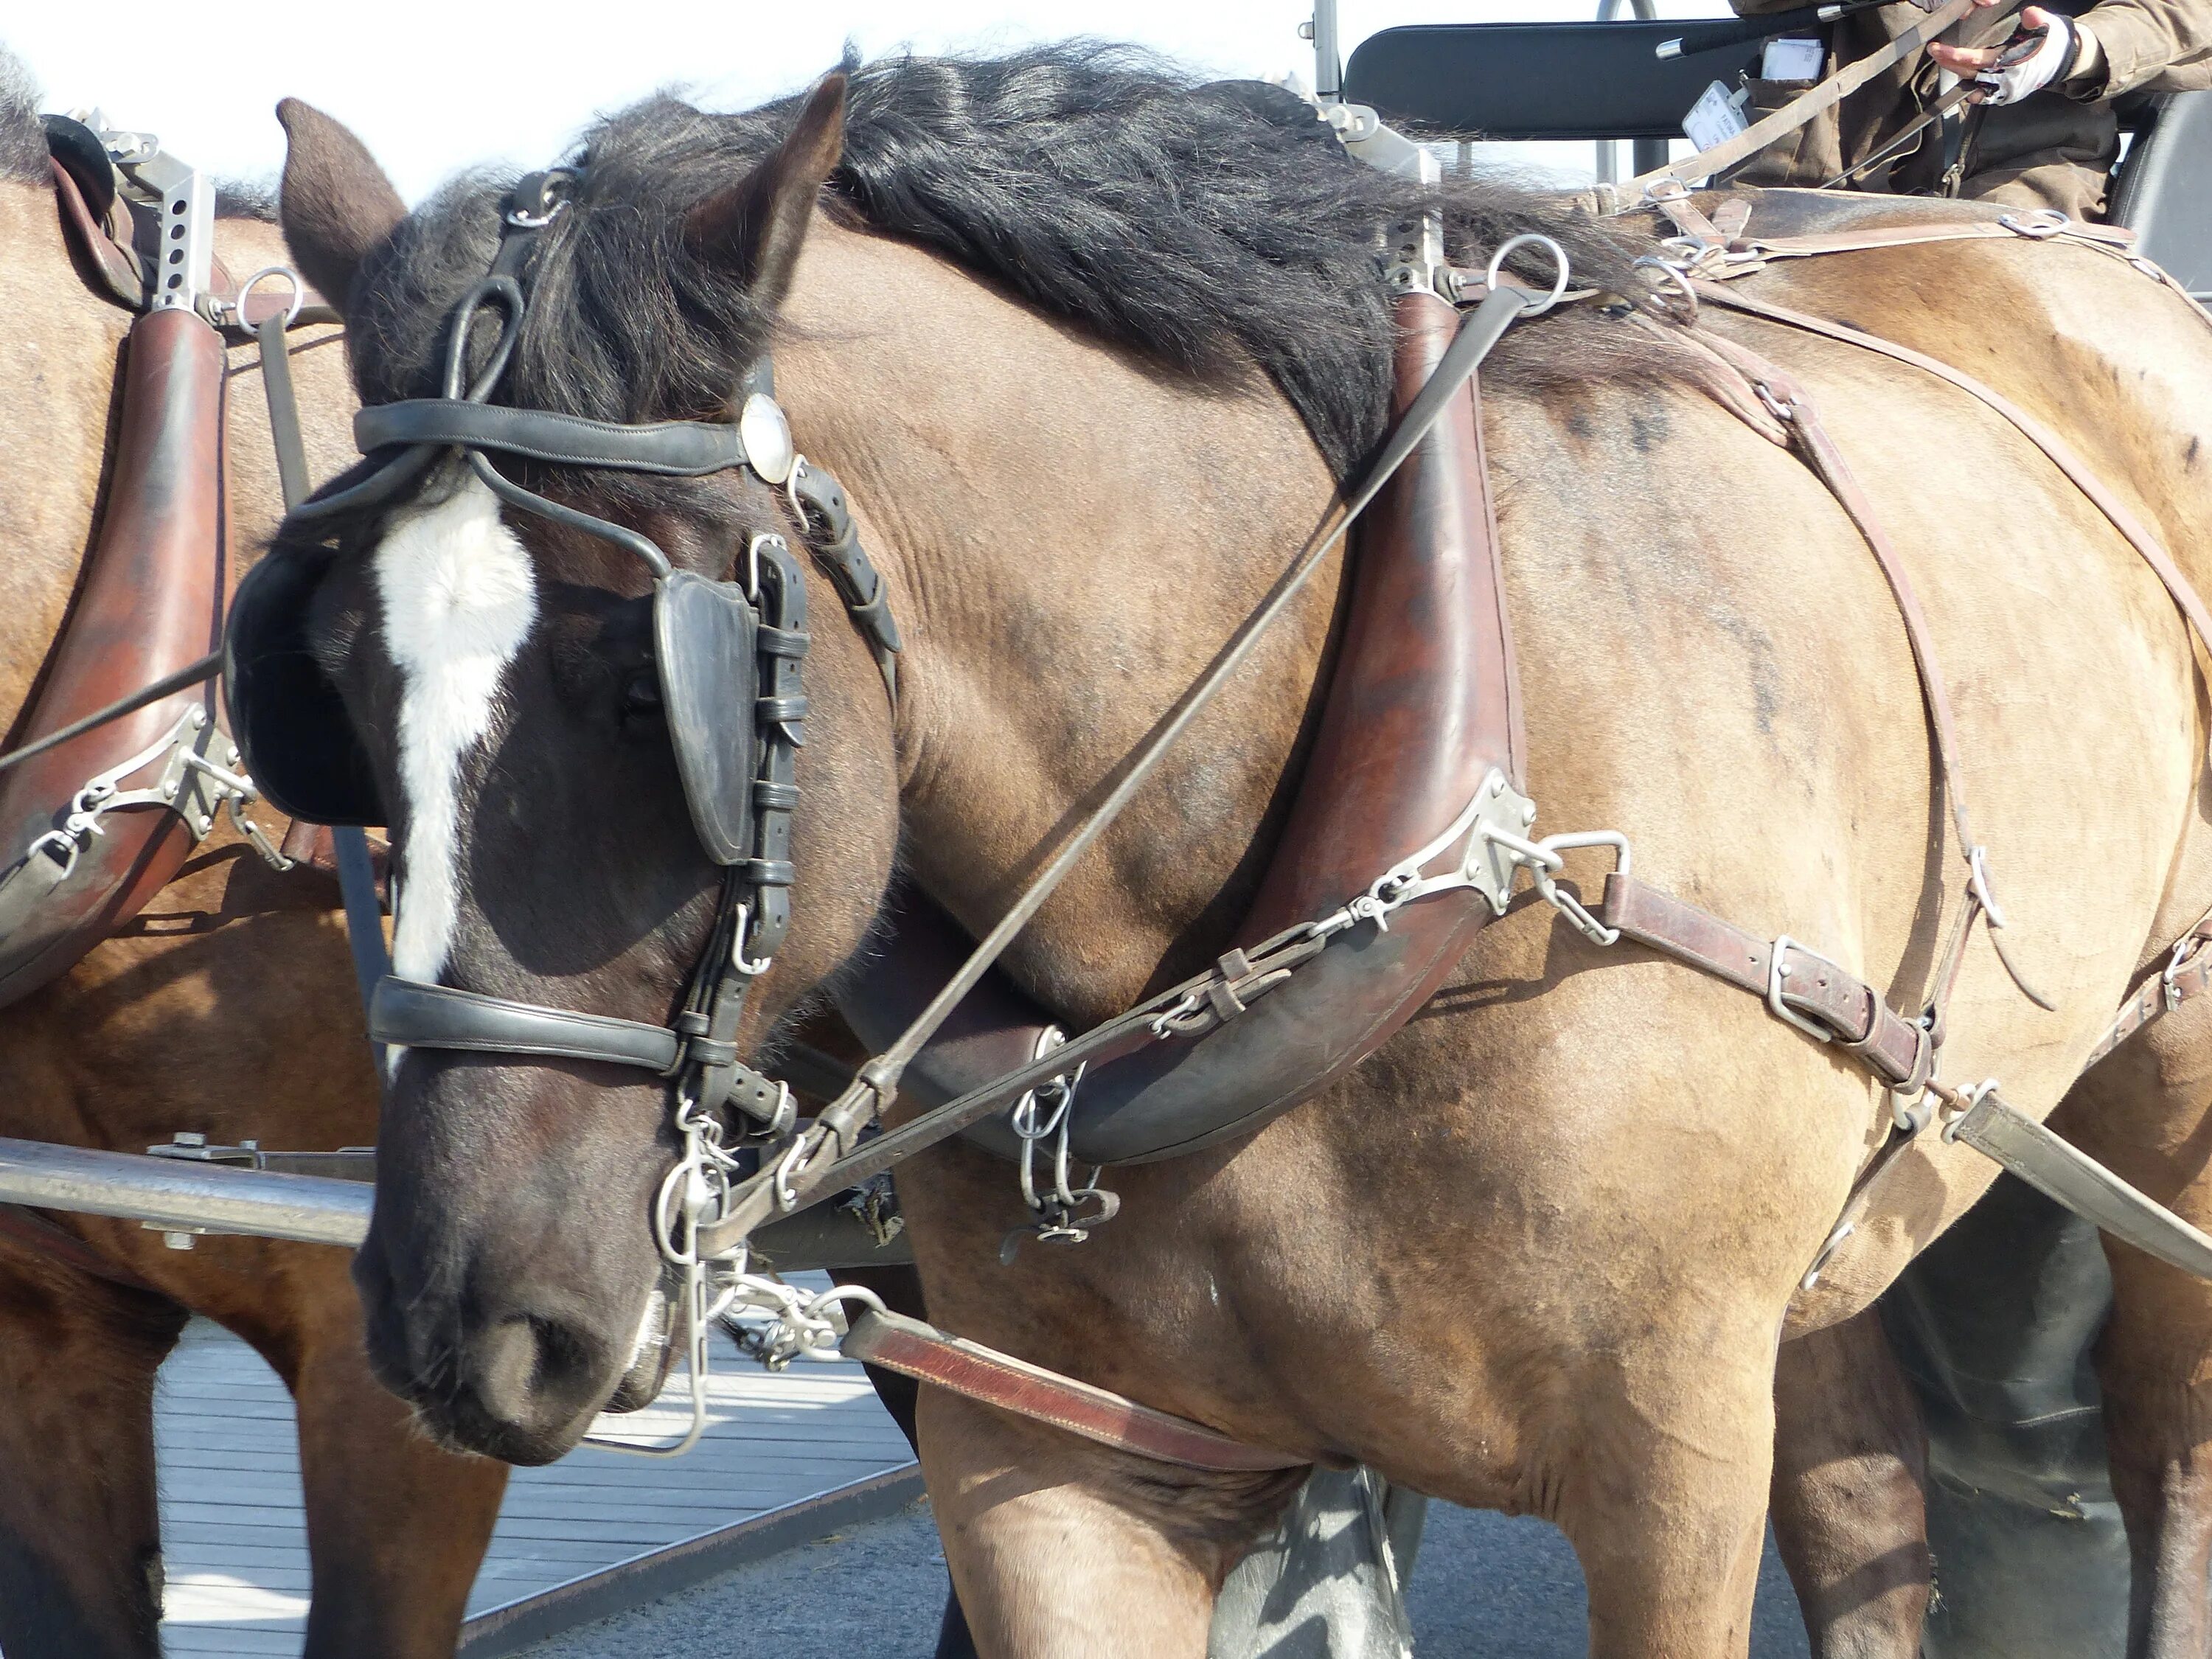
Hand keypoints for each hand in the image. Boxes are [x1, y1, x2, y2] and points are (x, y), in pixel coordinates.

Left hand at [1928, 6, 2084, 101]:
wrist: (2064, 61)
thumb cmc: (2054, 42)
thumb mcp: (2050, 26)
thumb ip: (2038, 20)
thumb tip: (2029, 14)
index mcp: (2014, 62)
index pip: (1980, 60)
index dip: (1959, 56)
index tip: (1942, 50)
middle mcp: (2006, 80)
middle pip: (1970, 74)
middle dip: (1950, 63)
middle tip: (1935, 50)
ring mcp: (2004, 91)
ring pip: (1972, 85)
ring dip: (1957, 73)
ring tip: (1943, 59)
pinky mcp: (2004, 96)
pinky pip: (1981, 95)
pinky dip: (1969, 88)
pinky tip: (1960, 75)